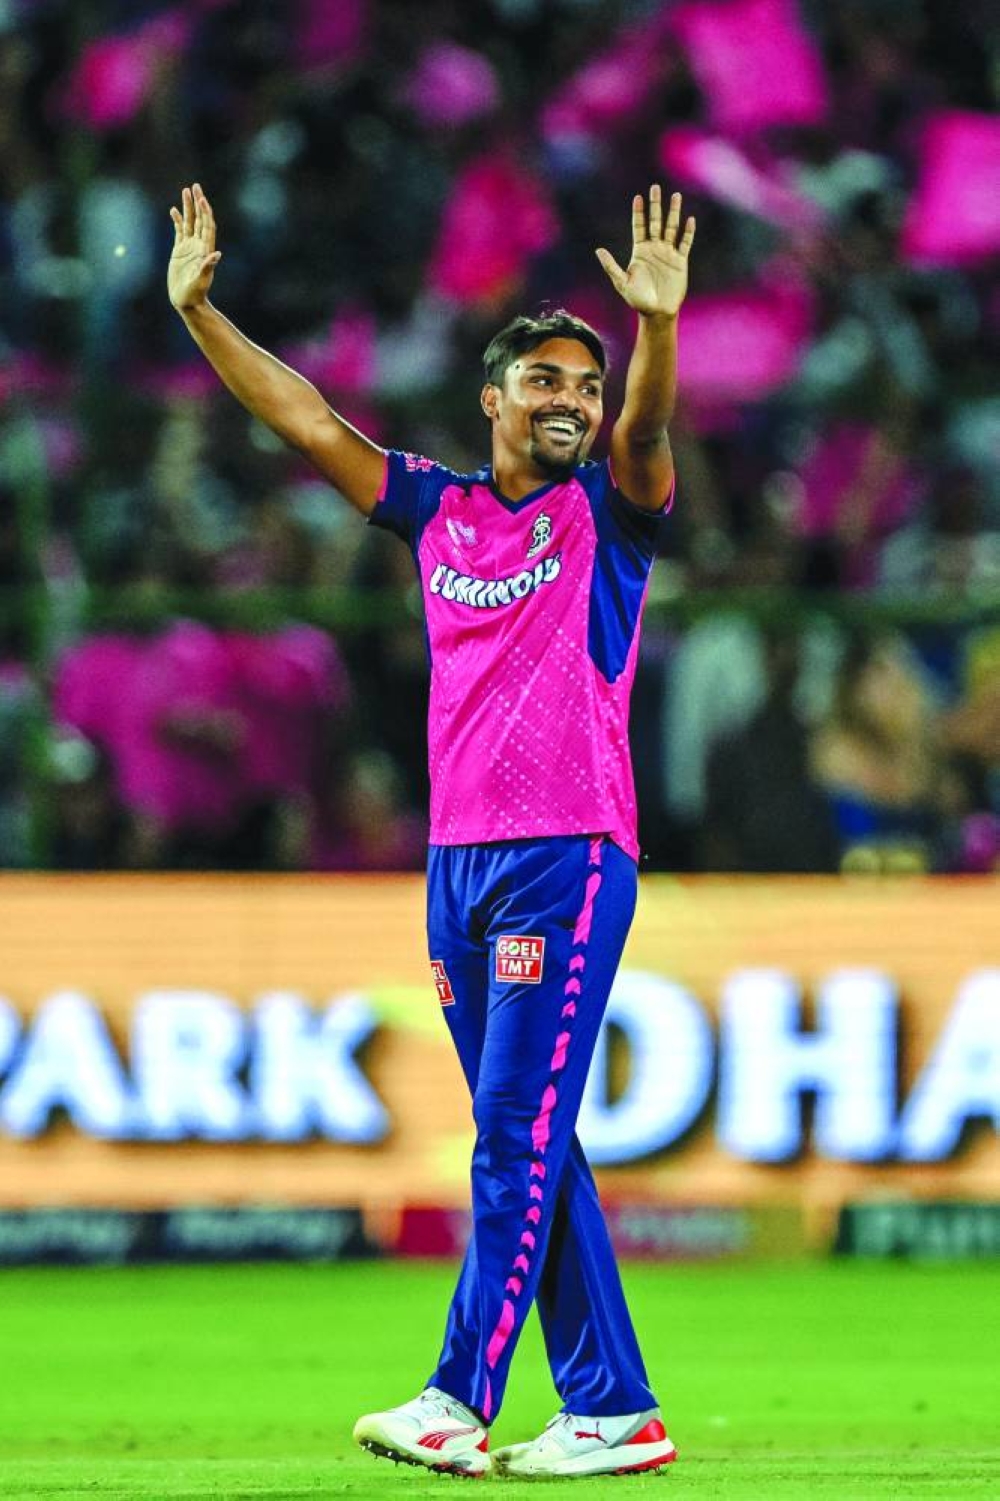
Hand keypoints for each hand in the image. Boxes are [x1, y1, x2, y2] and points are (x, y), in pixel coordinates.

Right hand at [168, 183, 221, 311]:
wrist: (187, 301)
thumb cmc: (195, 294)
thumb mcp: (201, 282)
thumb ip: (207, 268)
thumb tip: (216, 255)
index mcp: (205, 250)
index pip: (207, 226)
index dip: (205, 212)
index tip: (202, 198)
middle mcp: (199, 246)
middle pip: (199, 220)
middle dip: (197, 203)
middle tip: (195, 186)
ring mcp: (189, 247)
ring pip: (189, 222)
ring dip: (188, 207)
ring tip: (185, 191)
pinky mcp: (180, 251)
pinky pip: (179, 231)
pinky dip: (178, 220)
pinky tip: (174, 210)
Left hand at [596, 186, 694, 318]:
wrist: (656, 313)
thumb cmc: (637, 300)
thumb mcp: (622, 283)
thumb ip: (611, 266)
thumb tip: (598, 251)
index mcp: (640, 251)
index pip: (639, 227)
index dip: (638, 212)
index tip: (638, 197)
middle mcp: (654, 249)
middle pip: (655, 222)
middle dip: (656, 205)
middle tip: (655, 187)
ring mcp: (668, 254)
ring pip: (672, 228)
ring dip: (674, 212)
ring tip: (676, 196)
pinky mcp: (680, 262)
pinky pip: (685, 244)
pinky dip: (688, 233)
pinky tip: (690, 220)